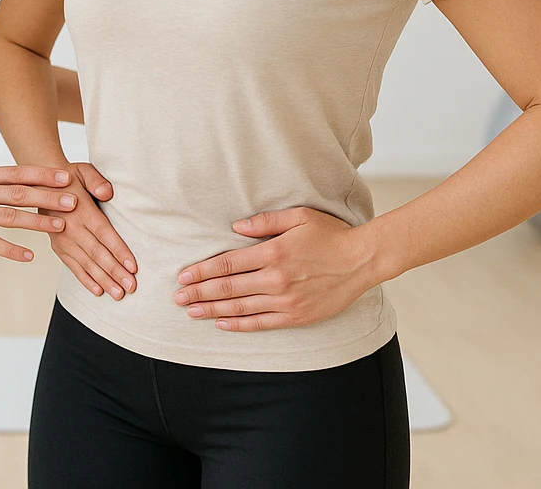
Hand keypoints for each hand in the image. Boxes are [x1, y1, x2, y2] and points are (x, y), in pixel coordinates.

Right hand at [0, 165, 79, 261]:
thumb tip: (15, 193)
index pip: (17, 173)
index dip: (43, 174)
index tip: (68, 175)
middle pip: (18, 192)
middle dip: (48, 196)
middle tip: (75, 200)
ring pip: (8, 216)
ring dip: (36, 221)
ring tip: (60, 227)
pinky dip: (11, 250)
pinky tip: (28, 257)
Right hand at [45, 163, 137, 299]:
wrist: (40, 184)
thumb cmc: (68, 178)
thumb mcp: (83, 170)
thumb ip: (96, 180)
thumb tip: (108, 193)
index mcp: (81, 210)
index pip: (103, 234)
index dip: (118, 251)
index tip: (132, 266)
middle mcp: (70, 228)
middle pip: (97, 254)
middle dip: (115, 272)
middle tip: (131, 287)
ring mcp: (62, 240)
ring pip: (86, 264)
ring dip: (103, 280)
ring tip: (119, 294)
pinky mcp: (58, 248)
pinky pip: (73, 267)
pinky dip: (86, 280)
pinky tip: (98, 291)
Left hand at [172, 206, 377, 330]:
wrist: (362, 260)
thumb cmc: (330, 234)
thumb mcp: (298, 217)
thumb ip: (264, 222)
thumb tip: (234, 228)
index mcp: (273, 253)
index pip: (227, 264)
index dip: (202, 271)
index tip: (183, 276)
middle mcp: (276, 279)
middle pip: (228, 288)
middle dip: (199, 293)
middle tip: (178, 298)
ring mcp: (286, 301)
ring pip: (240, 308)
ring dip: (212, 310)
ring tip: (192, 312)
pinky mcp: (297, 316)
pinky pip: (261, 323)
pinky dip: (239, 324)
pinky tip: (221, 323)